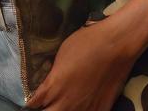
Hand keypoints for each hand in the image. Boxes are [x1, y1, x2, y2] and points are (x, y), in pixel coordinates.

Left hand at [24, 0, 147, 110]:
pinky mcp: (100, 110)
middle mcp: (66, 104)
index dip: (31, 103)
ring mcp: (84, 110)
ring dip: (60, 110)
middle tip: (46, 104)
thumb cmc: (86, 43)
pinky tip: (79, 105)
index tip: (32, 101)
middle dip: (45, 109)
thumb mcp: (61, 55)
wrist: (116, 45)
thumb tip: (48, 83)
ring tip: (62, 103)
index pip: (33, 105)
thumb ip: (52, 75)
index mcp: (53, 88)